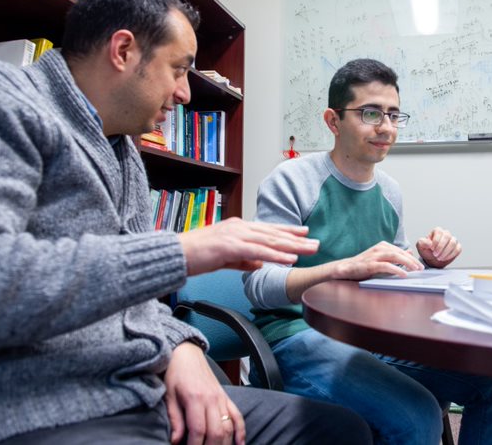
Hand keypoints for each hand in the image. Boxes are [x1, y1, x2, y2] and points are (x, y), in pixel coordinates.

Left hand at [165, 342, 244, 444]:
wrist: (187, 354)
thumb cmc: (175, 374)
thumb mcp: (169, 396)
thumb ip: (175, 419)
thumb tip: (176, 441)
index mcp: (195, 398)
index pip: (198, 430)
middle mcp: (212, 399)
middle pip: (216, 431)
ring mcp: (221, 398)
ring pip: (229, 426)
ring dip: (225, 443)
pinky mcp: (226, 397)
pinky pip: (238, 416)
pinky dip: (241, 431)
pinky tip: (240, 444)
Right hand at [179, 217, 318, 276]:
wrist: (175, 254)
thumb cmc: (196, 256)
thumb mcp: (224, 258)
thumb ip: (243, 260)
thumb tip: (260, 264)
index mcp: (238, 228)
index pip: (268, 229)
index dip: (288, 231)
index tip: (305, 232)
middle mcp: (240, 227)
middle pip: (274, 233)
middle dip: (297, 239)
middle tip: (316, 242)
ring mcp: (235, 235)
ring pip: (270, 240)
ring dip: (292, 246)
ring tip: (309, 249)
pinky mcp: (230, 246)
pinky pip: (258, 251)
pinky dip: (276, 254)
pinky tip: (289, 258)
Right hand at [333, 241, 424, 279]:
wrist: (346, 268)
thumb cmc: (364, 264)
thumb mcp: (381, 258)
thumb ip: (395, 255)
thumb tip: (409, 252)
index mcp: (382, 246)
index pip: (401, 251)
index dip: (411, 257)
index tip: (420, 264)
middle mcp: (379, 248)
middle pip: (399, 252)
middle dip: (412, 260)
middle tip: (421, 268)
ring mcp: (374, 256)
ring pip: (394, 256)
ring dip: (407, 263)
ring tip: (415, 269)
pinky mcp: (370, 264)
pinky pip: (386, 266)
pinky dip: (396, 269)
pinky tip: (403, 274)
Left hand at [416, 227, 460, 267]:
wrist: (432, 259)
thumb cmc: (427, 251)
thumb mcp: (420, 246)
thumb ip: (422, 242)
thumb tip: (429, 243)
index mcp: (437, 231)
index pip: (439, 232)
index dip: (436, 241)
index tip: (431, 249)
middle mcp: (446, 234)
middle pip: (447, 236)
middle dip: (441, 247)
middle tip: (435, 255)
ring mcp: (453, 240)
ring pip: (453, 243)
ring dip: (445, 252)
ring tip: (439, 258)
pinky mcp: (457, 247)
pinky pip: (457, 249)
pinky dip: (451, 255)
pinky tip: (444, 258)